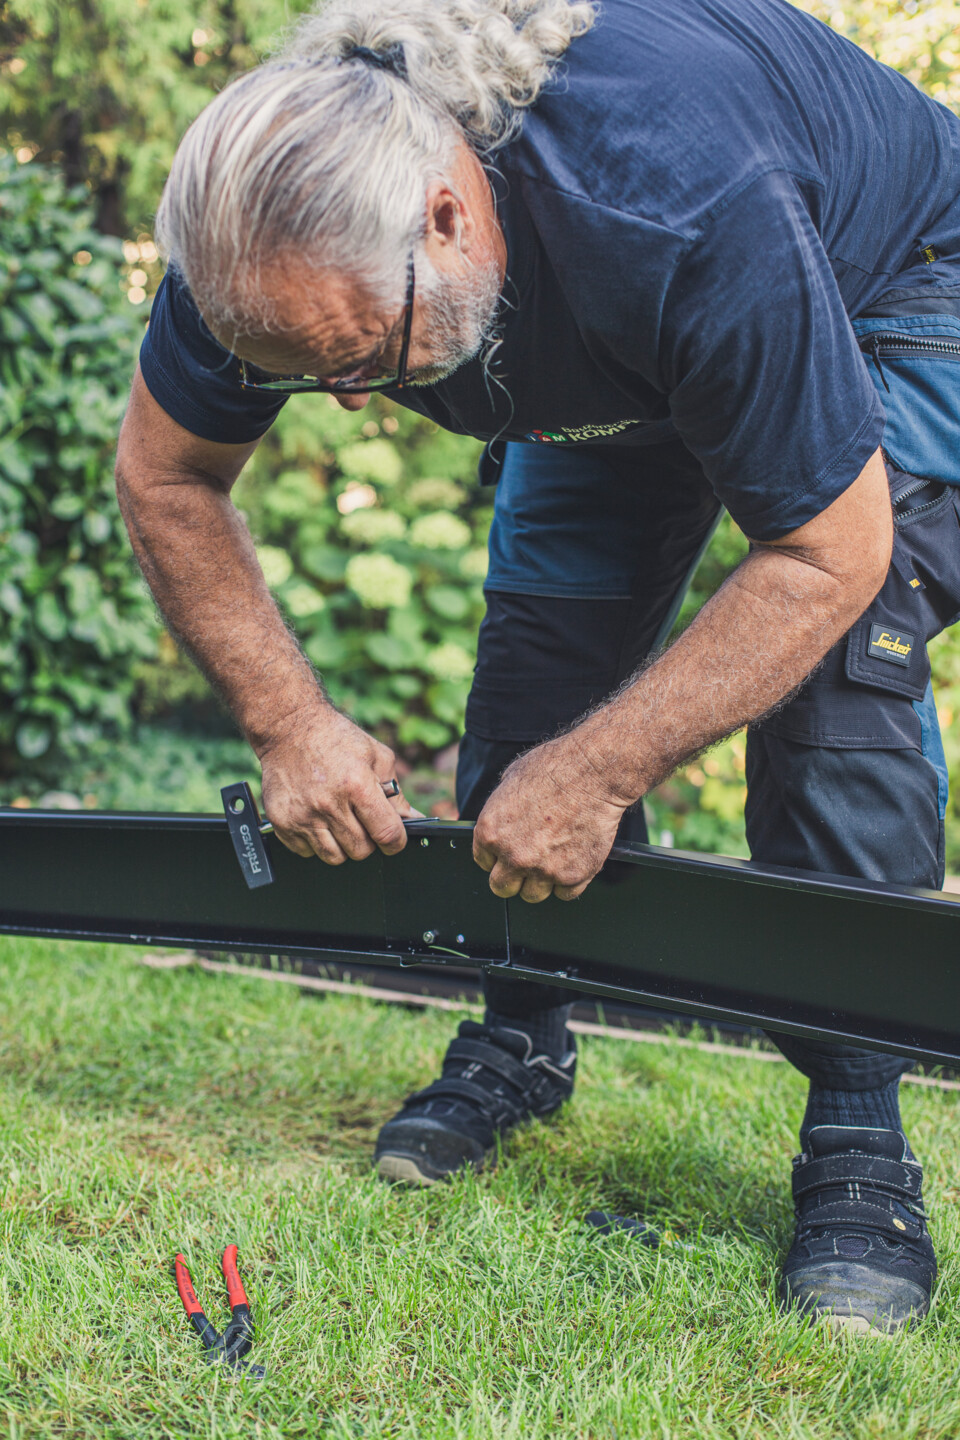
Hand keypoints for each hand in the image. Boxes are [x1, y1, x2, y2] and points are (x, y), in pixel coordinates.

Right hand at [259, 705, 419, 863]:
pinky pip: (306, 852)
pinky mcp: (282, 822)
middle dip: (368, 841)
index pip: (386, 834)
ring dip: (341, 845)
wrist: (288, 727)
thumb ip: (395, 792)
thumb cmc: (335, 738)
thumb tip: (412, 819)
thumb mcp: (376, 756)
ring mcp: (302, 815)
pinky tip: (317, 819)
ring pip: (334, 857)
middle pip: (360, 851)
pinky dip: (315, 843)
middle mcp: (328, 804)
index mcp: (356, 785)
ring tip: (338, 820)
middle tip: (362, 822)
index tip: (394, 841)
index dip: (396, 843)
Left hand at [473, 731, 631, 901]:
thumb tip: (502, 820)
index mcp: (490, 832)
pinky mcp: (573, 876)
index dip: (497, 857)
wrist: (594, 773)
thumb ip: (501, 809)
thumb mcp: (512, 780)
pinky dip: (569, 882)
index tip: (508, 853)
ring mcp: (542, 869)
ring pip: (533, 895)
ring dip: (541, 881)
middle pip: (502, 887)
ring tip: (554, 859)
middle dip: (513, 877)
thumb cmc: (556, 768)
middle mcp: (512, 855)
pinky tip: (573, 860)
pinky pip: (565, 894)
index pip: (483, 862)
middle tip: (528, 863)